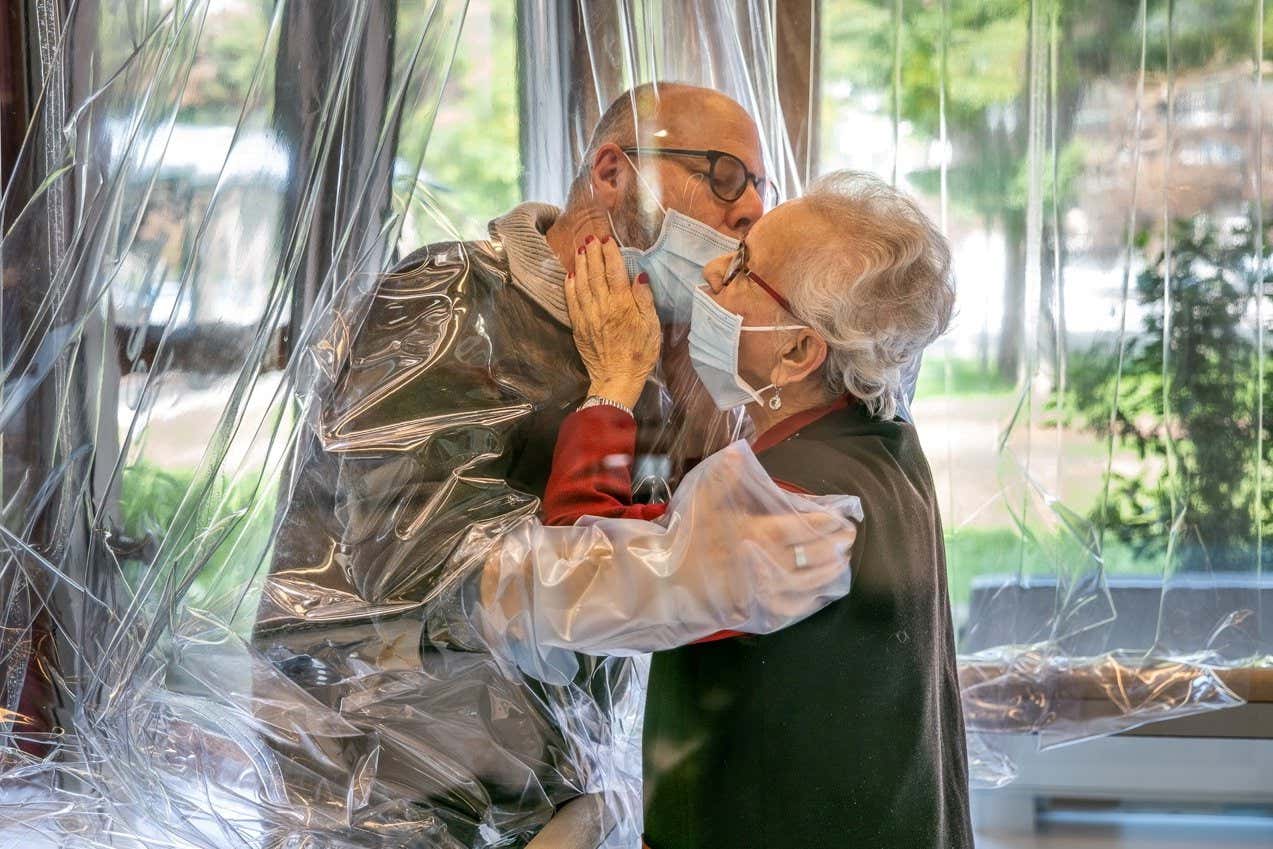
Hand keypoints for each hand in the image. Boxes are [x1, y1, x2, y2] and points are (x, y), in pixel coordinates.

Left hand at [565, 235, 660, 408]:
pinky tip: (570, 274)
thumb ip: (645, 300)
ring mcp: (588, 315)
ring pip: (582, 283)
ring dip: (581, 264)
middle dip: (592, 253)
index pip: (614, 271)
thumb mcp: (652, 327)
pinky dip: (570, 285)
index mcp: (623, 304)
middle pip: (596, 273)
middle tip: (590, 237)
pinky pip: (572, 301)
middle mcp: (603, 306)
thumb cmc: (640, 354)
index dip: (610, 253)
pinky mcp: (579, 326)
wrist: (617, 379)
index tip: (607, 239)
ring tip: (579, 249)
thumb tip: (640, 276)